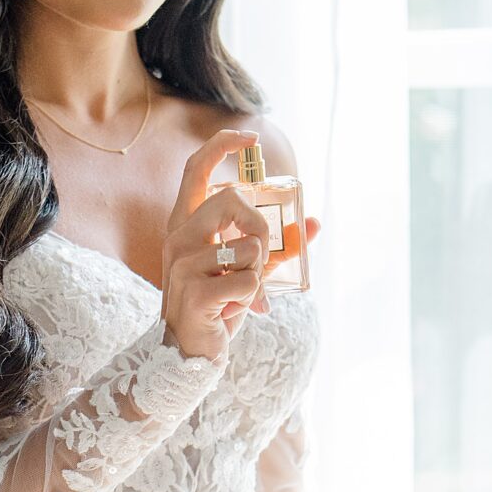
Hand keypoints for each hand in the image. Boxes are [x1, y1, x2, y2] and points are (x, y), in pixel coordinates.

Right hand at [161, 128, 321, 361]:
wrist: (191, 355)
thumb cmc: (218, 309)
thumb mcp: (247, 272)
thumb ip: (276, 249)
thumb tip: (314, 224)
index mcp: (185, 226)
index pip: (195, 168)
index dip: (222, 144)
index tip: (250, 136)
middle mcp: (177, 238)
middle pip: (233, 200)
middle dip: (261, 229)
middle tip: (258, 261)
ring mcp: (181, 263)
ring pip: (248, 248)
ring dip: (256, 276)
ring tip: (238, 296)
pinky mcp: (193, 291)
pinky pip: (246, 282)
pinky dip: (251, 299)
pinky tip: (231, 312)